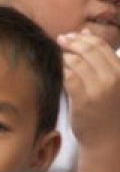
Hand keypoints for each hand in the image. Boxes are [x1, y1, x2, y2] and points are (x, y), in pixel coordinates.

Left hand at [59, 31, 119, 150]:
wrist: (107, 138)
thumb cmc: (109, 109)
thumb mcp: (113, 81)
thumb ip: (101, 60)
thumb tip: (84, 33)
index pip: (102, 46)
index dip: (84, 38)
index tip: (73, 35)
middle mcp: (115, 78)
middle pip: (89, 51)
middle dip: (73, 42)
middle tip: (61, 39)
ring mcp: (100, 89)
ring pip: (78, 62)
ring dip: (65, 55)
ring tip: (58, 53)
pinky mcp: (84, 100)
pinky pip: (68, 77)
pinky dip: (61, 70)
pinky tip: (57, 69)